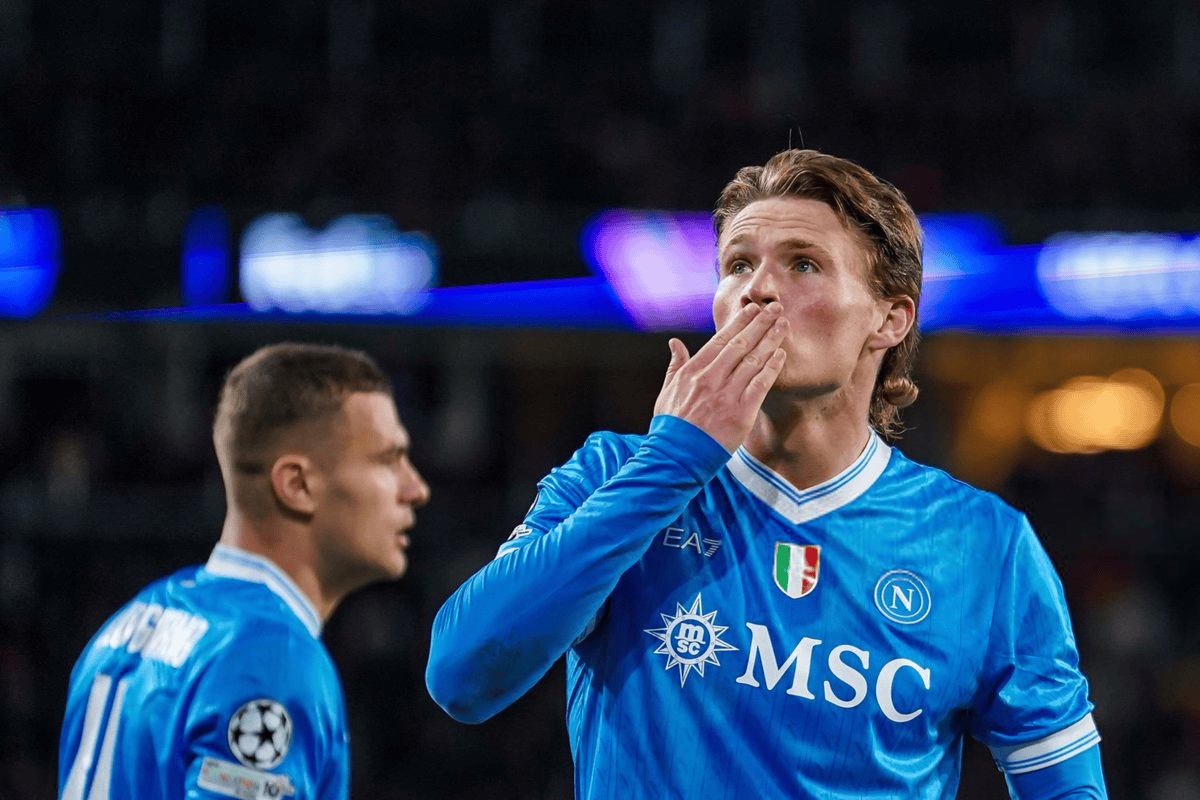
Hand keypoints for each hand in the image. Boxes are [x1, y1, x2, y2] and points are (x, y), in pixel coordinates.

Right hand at [653, 303, 787, 451]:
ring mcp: (727, 395)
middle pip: (741, 345)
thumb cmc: (671, 426)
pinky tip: (781, 355)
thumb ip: (675, 365)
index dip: (740, 323)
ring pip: (753, 361)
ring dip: (770, 340)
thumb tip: (675, 343)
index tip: (753, 309)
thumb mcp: (667, 392)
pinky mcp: (741, 413)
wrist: (677, 457)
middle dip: (760, 324)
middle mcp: (711, 379)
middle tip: (776, 308)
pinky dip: (772, 368)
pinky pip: (761, 385)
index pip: (720, 340)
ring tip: (783, 325)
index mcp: (693, 371)